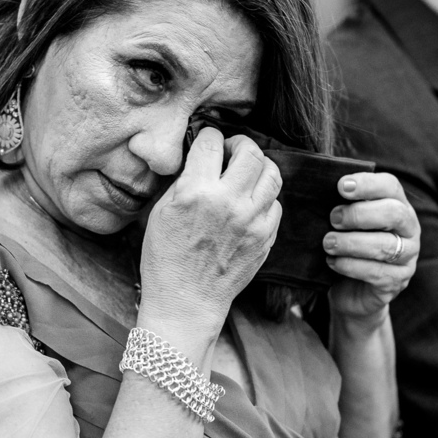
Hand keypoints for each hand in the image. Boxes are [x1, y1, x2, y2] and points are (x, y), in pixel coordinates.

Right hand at [140, 128, 282, 334]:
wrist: (186, 302)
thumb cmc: (166, 259)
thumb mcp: (161, 212)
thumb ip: (184, 181)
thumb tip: (201, 158)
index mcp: (196, 193)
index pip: (211, 143)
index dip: (208, 135)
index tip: (208, 140)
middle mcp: (228, 203)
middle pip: (250, 152)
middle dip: (240, 144)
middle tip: (231, 150)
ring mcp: (252, 221)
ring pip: (272, 173)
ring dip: (259, 166)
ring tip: (246, 172)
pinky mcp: (266, 237)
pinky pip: (275, 203)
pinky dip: (264, 196)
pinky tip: (250, 202)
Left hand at [324, 172, 418, 322]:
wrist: (351, 291)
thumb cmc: (348, 246)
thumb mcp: (346, 223)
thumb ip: (343, 205)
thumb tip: (321, 188)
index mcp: (398, 205)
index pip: (391, 186)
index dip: (368, 183)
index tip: (341, 186)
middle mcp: (409, 229)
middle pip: (394, 213)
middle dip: (360, 214)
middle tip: (334, 218)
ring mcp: (407, 257)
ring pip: (385, 245)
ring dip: (352, 243)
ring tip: (328, 243)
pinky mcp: (397, 281)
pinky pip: (377, 272)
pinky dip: (351, 265)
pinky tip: (333, 262)